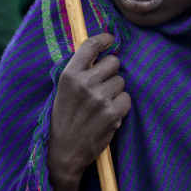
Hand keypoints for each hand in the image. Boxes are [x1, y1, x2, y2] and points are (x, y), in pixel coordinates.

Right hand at [47, 33, 130, 183]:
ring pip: (121, 81)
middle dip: (111, 71)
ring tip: (101, 104)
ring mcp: (99, 98)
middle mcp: (85, 83)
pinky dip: (121, 106)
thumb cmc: (65, 116)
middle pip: (113, 62)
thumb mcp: (65, 89)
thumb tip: (104, 48)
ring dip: (115, 91)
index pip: (91, 45)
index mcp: (70, 75)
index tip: (111, 40)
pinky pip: (127, 98)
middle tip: (102, 85)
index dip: (105, 39)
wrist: (63, 152)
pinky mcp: (112, 113)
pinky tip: (108, 114)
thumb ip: (81, 69)